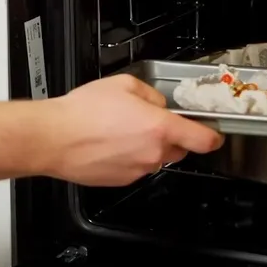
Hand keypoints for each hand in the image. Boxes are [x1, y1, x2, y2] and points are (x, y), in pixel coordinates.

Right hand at [44, 74, 223, 185]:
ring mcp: (137, 170)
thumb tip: (158, 105)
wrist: (53, 138)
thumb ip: (151, 95)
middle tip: (149, 122)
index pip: (203, 140)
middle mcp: (153, 154)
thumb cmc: (82, 112)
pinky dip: (129, 157)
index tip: (214, 134)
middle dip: (171, 136)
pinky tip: (110, 143)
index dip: (213, 137)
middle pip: (179, 150)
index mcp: (160, 128)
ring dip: (147, 147)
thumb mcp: (124, 85)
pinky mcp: (121, 181)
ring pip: (155, 159)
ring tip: (120, 130)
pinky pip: (136, 168)